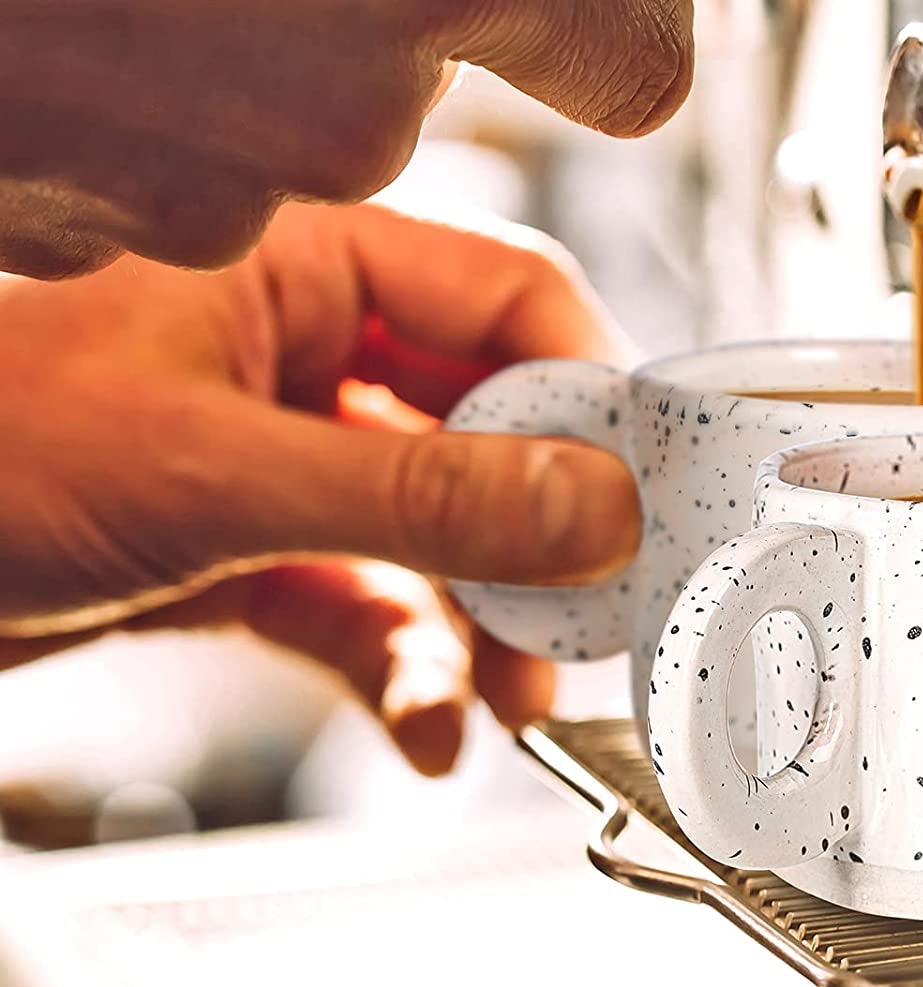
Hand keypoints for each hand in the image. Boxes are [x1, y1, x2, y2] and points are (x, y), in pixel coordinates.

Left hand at [0, 202, 641, 774]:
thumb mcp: (216, 475)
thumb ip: (417, 496)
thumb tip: (589, 503)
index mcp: (309, 260)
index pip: (508, 297)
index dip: (590, 390)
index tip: (641, 489)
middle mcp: (310, 343)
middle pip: (489, 422)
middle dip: (540, 533)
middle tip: (591, 614)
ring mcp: (285, 447)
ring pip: (435, 524)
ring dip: (481, 618)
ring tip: (511, 696)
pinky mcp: (255, 542)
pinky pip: (367, 597)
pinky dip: (405, 664)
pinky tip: (428, 726)